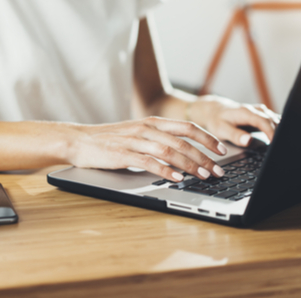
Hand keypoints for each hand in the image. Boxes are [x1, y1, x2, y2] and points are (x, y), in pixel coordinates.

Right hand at [66, 117, 227, 181]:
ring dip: (190, 164)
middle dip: (204, 156)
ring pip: (170, 151)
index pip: (187, 127)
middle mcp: (146, 129)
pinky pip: (149, 162)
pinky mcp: (123, 154)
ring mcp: (135, 140)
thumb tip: (183, 153)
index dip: (207, 138)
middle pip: (183, 141)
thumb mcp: (137, 134)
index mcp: (152, 122)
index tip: (222, 150)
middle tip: (218, 170)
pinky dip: (165, 170)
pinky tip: (176, 178)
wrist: (78, 140)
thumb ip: (158, 140)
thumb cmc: (109, 140)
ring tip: (203, 175)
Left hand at [187, 95, 279, 146]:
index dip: (271, 132)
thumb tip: (248, 141)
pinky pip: (273, 120)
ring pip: (275, 119)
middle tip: (281, 148)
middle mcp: (255, 110)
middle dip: (280, 133)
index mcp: (246, 112)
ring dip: (280, 130)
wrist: (214, 110)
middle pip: (273, 120)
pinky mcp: (260, 116)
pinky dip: (278, 128)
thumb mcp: (221, 129)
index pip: (263, 121)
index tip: (274, 143)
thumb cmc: (217, 120)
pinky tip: (279, 138)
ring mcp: (259, 112)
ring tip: (282, 144)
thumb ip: (235, 135)